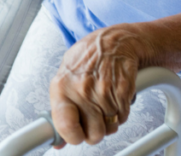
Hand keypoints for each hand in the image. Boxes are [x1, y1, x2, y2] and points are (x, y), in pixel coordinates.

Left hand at [49, 26, 151, 145]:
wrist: (115, 40)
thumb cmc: (88, 56)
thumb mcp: (66, 74)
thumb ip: (60, 107)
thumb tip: (57, 138)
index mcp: (62, 87)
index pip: (65, 126)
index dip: (73, 136)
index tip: (76, 135)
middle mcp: (82, 90)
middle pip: (94, 134)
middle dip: (96, 131)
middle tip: (95, 118)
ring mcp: (103, 92)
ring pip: (110, 128)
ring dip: (109, 120)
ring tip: (105, 102)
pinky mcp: (122, 92)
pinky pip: (123, 117)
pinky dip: (121, 111)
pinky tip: (115, 96)